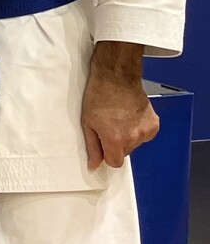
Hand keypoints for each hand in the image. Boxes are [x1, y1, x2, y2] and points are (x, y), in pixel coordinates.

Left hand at [81, 41, 157, 168]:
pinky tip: (130, 116)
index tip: (104, 146)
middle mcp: (133, 138)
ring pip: (135, 144)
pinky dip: (138, 129)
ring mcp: (146, 131)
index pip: (115, 163)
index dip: (107, 155)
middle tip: (109, 126)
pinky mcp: (154, 124)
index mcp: (116, 139)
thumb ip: (92, 147)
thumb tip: (94, 165)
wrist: (116, 77)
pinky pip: (145, 135)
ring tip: (119, 118)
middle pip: (125, 153)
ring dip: (128, 136)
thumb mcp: (87, 123)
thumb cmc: (99, 96)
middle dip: (116, 144)